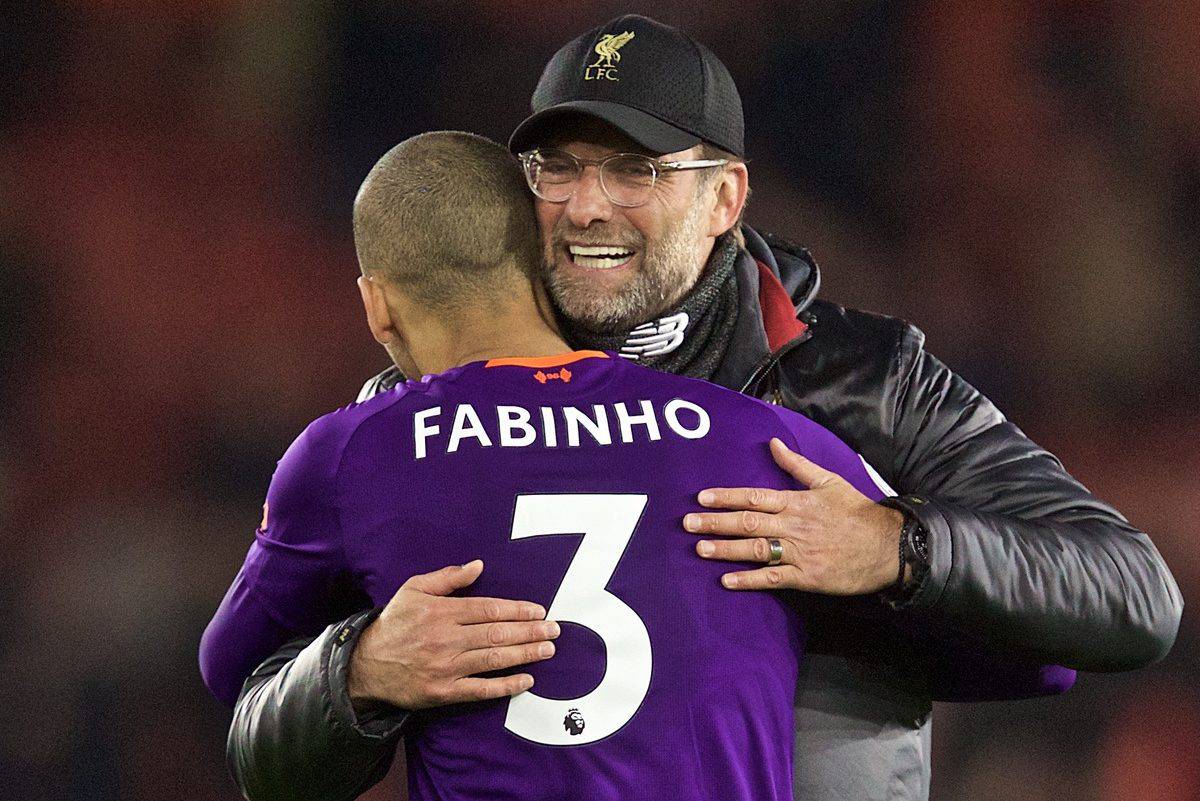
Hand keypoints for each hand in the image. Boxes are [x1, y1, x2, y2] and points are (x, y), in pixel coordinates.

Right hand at [347, 560, 559, 709]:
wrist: (366, 664)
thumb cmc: (394, 623)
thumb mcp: (414, 590)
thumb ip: (448, 578)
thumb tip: (478, 565)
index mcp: (442, 612)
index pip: (489, 610)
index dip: (518, 610)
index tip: (539, 611)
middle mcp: (447, 639)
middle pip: (497, 634)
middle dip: (530, 631)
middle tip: (555, 629)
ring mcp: (446, 667)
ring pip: (494, 659)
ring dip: (525, 654)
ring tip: (548, 649)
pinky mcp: (444, 692)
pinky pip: (481, 689)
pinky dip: (506, 685)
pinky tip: (526, 680)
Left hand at [683, 438, 903, 594]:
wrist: (888, 545)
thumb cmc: (857, 511)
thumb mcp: (829, 481)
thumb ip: (797, 464)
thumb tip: (773, 443)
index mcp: (797, 501)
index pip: (754, 497)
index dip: (726, 497)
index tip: (702, 498)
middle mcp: (794, 525)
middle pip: (748, 523)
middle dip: (716, 522)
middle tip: (688, 523)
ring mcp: (800, 552)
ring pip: (756, 549)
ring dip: (726, 549)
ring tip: (700, 548)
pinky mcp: (807, 576)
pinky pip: (773, 578)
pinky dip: (749, 580)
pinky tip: (727, 581)